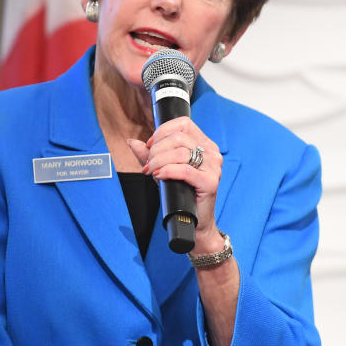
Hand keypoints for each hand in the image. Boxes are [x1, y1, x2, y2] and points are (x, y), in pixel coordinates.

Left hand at [126, 117, 222, 247]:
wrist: (194, 221)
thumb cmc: (181, 193)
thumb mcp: (163, 169)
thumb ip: (148, 155)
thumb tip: (132, 142)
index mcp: (204, 144)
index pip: (184, 124)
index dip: (162, 132)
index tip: (149, 145)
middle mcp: (212, 152)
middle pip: (179, 138)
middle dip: (157, 149)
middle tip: (148, 163)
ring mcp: (213, 166)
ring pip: (180, 152)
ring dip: (158, 160)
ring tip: (151, 171)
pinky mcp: (210, 182)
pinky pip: (185, 170)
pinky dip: (167, 170)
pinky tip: (159, 175)